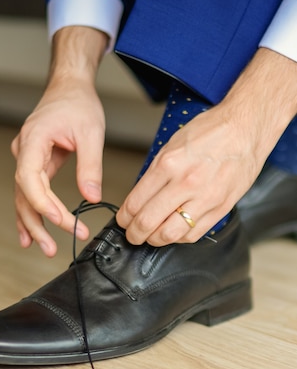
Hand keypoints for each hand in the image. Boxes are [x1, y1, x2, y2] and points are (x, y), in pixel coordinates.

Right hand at [11, 26, 107, 256]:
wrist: (69, 87)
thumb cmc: (78, 104)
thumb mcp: (91, 133)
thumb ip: (90, 166)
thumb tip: (91, 198)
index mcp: (33, 141)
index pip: (31, 180)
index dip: (44, 205)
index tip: (64, 221)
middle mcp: (23, 152)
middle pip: (24, 194)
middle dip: (37, 223)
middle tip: (51, 248)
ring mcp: (26, 158)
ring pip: (24, 197)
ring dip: (33, 223)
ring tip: (44, 247)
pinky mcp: (34, 164)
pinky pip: (30, 192)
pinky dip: (32, 212)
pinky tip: (31, 233)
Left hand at [117, 105, 262, 244]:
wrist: (246, 128)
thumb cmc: (210, 132)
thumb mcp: (172, 145)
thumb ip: (155, 173)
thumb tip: (139, 199)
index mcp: (169, 164)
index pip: (136, 202)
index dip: (124, 217)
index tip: (123, 220)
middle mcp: (186, 183)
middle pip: (148, 222)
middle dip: (134, 233)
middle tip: (132, 234)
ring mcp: (205, 198)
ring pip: (170, 234)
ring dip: (154, 240)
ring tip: (150, 236)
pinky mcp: (220, 208)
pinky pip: (193, 234)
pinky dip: (179, 238)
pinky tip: (174, 231)